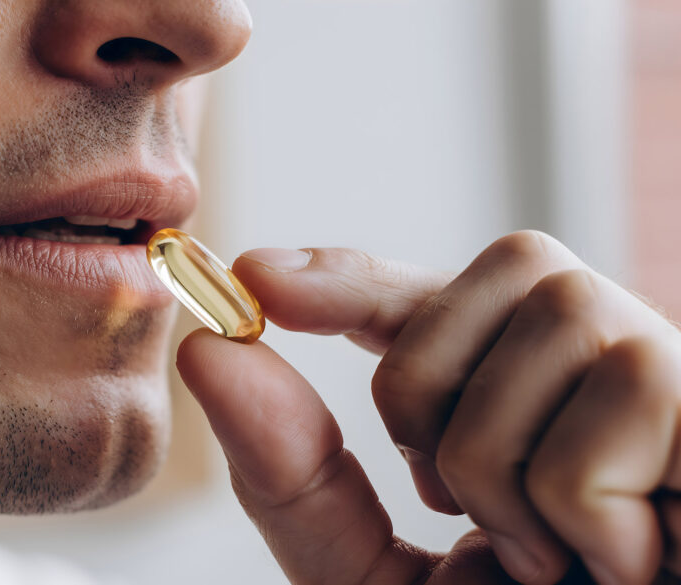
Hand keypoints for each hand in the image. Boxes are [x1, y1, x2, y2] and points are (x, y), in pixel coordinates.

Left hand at [176, 231, 680, 584]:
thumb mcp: (374, 575)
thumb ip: (296, 478)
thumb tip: (210, 352)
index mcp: (524, 399)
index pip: (433, 298)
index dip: (348, 275)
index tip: (252, 275)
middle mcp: (609, 367)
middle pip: (507, 267)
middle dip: (429, 388)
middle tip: (452, 507)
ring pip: (560, 320)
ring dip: (507, 468)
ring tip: (553, 559)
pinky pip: (628, 393)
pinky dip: (585, 507)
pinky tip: (627, 566)